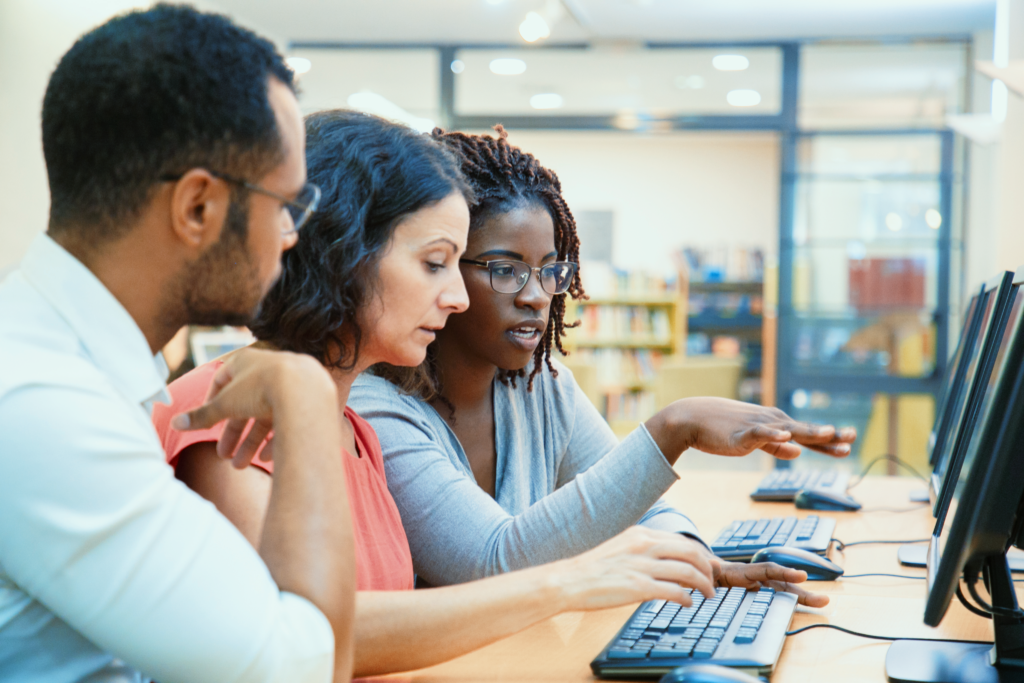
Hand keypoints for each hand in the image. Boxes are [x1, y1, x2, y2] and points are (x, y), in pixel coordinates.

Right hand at [170, 348, 336, 468]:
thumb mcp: (225, 403)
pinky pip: (289, 422)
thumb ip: (202, 415)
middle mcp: (270, 370)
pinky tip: (266, 459)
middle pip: (246, 404)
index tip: (207, 421)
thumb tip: (174, 423)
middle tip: (223, 456)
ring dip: (251, 443)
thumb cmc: (261, 388)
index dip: (213, 401)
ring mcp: (291, 384)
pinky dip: (275, 440)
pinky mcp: (307, 401)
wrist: (305, 390)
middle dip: (233, 433)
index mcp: (247, 361)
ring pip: (267, 416)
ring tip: (240, 466)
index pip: (223, 379)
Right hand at [555, 527, 716, 610]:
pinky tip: (688, 603)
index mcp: (640, 534)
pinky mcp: (639, 587)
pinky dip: (687, 598)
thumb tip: (667, 561)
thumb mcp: (621, 547)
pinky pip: (675, 592)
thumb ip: (644, 550)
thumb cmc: (592, 568)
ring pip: (688, 571)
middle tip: (712, 580)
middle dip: (708, 567)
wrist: (568, 581)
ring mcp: (642, 566)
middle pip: (691, 552)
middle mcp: (644, 545)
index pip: (681, 540)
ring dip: (704, 584)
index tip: (708, 565)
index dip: (701, 554)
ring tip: (707, 593)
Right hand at [647, 397, 855, 461]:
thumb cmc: (722, 429)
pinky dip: (772, 435)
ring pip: (787, 430)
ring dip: (807, 432)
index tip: (849, 441)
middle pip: (804, 431)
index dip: (829, 440)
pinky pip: (759, 434)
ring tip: (828, 433)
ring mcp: (757, 426)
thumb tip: (797, 452)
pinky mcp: (740, 433)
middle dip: (828, 435)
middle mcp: (772, 422)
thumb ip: (775, 447)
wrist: (691, 419)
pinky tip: (784, 437)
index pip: (807, 434)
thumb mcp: (753, 440)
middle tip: (852, 436)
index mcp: (776, 425)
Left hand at [710, 559, 828, 607]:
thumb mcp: (705, 572)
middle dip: (802, 592)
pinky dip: (792, 603)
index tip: (802, 575)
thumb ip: (709, 570)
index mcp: (742, 572)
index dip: (784, 572)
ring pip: (784, 592)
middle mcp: (755, 578)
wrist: (705, 572)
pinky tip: (807, 609)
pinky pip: (777, 600)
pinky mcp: (759, 597)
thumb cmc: (705, 572)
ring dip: (802, 598)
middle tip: (824, 599)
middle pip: (782, 584)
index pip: (767, 570)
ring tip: (823, 603)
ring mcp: (759, 588)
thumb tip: (712, 565)